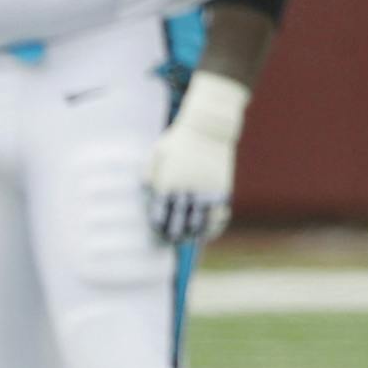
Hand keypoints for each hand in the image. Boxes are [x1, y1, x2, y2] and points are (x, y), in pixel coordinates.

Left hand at [148, 71, 249, 243]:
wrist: (209, 128)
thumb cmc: (179, 140)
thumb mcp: (156, 153)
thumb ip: (149, 174)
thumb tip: (146, 193)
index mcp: (166, 184)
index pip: (160, 215)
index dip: (158, 228)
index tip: (158, 231)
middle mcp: (185, 191)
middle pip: (178, 223)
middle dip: (174, 234)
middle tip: (172, 240)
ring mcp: (204, 191)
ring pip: (198, 223)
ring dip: (192, 234)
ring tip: (188, 237)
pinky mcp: (221, 190)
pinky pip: (216, 216)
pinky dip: (212, 227)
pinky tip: (207, 231)